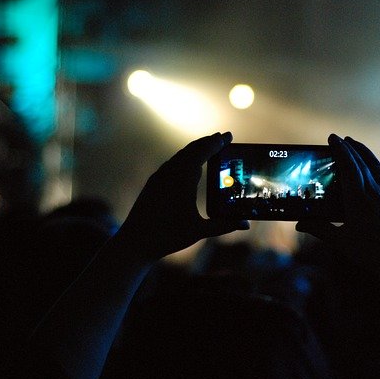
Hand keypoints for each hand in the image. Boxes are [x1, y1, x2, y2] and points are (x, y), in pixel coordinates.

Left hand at [116, 132, 248, 260]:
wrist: (134, 242)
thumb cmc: (167, 236)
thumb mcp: (199, 231)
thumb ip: (224, 226)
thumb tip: (246, 224)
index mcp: (182, 179)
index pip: (203, 152)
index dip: (217, 143)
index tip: (228, 136)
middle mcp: (170, 173)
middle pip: (192, 150)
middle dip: (208, 142)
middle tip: (222, 138)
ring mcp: (159, 177)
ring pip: (180, 156)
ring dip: (196, 149)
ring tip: (208, 147)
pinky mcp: (153, 183)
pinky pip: (171, 164)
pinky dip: (184, 158)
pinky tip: (188, 165)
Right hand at [296, 134, 379, 309]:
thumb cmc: (369, 252)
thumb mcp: (341, 241)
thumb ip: (319, 229)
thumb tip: (299, 224)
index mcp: (358, 199)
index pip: (349, 166)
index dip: (340, 150)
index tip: (333, 138)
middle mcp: (375, 191)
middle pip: (361, 162)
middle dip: (349, 147)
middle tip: (339, 139)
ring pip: (375, 166)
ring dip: (364, 153)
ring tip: (355, 144)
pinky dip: (376, 167)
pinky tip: (373, 167)